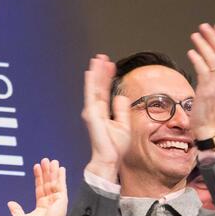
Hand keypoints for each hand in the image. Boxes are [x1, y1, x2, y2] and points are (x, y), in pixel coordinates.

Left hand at [8, 158, 67, 215]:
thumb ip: (16, 210)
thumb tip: (10, 203)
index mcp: (42, 206)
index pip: (40, 187)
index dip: (38, 177)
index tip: (37, 167)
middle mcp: (51, 202)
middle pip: (48, 183)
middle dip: (46, 171)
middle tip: (45, 160)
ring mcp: (57, 200)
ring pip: (55, 182)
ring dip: (53, 171)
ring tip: (52, 160)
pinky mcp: (63, 199)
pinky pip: (62, 185)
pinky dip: (61, 177)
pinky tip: (60, 168)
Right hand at [81, 54, 129, 182]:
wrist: (109, 158)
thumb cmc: (115, 145)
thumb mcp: (123, 123)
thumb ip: (121, 109)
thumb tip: (121, 96)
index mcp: (102, 112)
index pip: (104, 91)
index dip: (107, 77)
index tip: (111, 65)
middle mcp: (95, 110)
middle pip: (98, 86)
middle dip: (100, 71)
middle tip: (102, 57)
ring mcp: (92, 112)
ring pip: (93, 87)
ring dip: (95, 73)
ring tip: (97, 59)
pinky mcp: (91, 114)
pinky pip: (91, 95)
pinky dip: (91, 83)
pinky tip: (91, 73)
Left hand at [187, 22, 214, 139]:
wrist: (209, 125)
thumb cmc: (209, 106)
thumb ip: (214, 72)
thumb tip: (206, 57)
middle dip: (213, 36)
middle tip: (203, 26)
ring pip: (213, 57)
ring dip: (203, 44)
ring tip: (194, 35)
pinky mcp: (206, 89)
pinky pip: (203, 70)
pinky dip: (197, 59)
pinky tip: (190, 51)